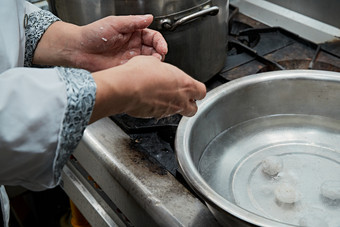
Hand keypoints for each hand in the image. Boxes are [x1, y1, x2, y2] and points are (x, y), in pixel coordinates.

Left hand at [75, 15, 167, 70]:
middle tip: (159, 57)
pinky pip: (139, 71)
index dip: (159, 42)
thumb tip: (149, 17)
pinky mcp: (125, 69)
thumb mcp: (114, 23)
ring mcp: (130, 58)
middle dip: (159, 53)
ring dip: (153, 63)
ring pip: (148, 61)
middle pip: (154, 49)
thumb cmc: (92, 34)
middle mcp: (133, 46)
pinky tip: (144, 71)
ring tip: (153, 65)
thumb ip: (133, 22)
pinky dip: (144, 72)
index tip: (162, 47)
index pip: (153, 36)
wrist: (78, 50)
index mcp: (133, 33)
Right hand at [90, 56, 205, 121]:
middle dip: (190, 104)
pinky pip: (161, 114)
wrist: (125, 88)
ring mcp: (168, 110)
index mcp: (185, 84)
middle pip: (194, 109)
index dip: (197, 90)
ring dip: (174, 106)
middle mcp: (179, 100)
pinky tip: (150, 100)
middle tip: (183, 98)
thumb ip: (163, 69)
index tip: (194, 88)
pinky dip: (158, 109)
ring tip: (163, 97)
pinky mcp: (155, 116)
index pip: (202, 92)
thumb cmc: (140, 74)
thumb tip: (159, 68)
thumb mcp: (154, 62)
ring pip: (178, 113)